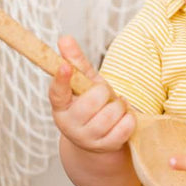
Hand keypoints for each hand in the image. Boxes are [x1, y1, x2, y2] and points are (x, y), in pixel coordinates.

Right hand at [48, 35, 135, 152]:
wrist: (99, 139)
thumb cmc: (91, 104)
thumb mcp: (84, 83)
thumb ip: (76, 62)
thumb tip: (64, 38)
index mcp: (60, 106)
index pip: (57, 93)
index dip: (61, 79)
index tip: (65, 67)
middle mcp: (69, 124)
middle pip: (93, 100)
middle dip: (104, 92)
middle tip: (104, 94)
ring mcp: (87, 138)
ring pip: (111, 113)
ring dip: (118, 105)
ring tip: (114, 106)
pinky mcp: (105, 147)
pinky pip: (125, 126)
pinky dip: (129, 118)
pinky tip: (122, 118)